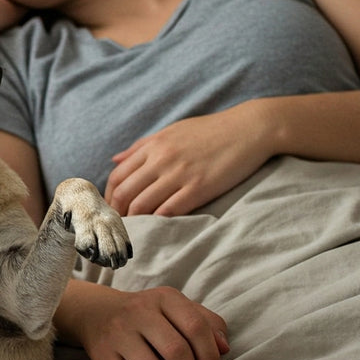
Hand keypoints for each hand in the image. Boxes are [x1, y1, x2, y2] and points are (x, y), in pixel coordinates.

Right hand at [65, 283, 229, 359]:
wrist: (97, 313)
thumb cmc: (149, 315)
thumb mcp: (178, 308)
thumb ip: (207, 323)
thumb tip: (223, 349)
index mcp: (163, 298)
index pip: (196, 327)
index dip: (210, 355)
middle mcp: (138, 313)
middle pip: (176, 352)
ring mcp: (118, 336)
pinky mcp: (103, 358)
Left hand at [105, 103, 271, 215]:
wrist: (250, 128)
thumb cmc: (211, 130)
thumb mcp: (172, 131)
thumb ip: (141, 146)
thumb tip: (114, 159)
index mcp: (153, 146)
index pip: (118, 176)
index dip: (109, 197)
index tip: (110, 209)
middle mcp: (162, 159)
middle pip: (125, 193)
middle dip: (117, 213)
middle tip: (119, 225)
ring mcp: (180, 174)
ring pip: (142, 204)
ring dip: (135, 220)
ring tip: (135, 230)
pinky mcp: (199, 187)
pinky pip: (168, 210)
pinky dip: (157, 221)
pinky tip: (157, 227)